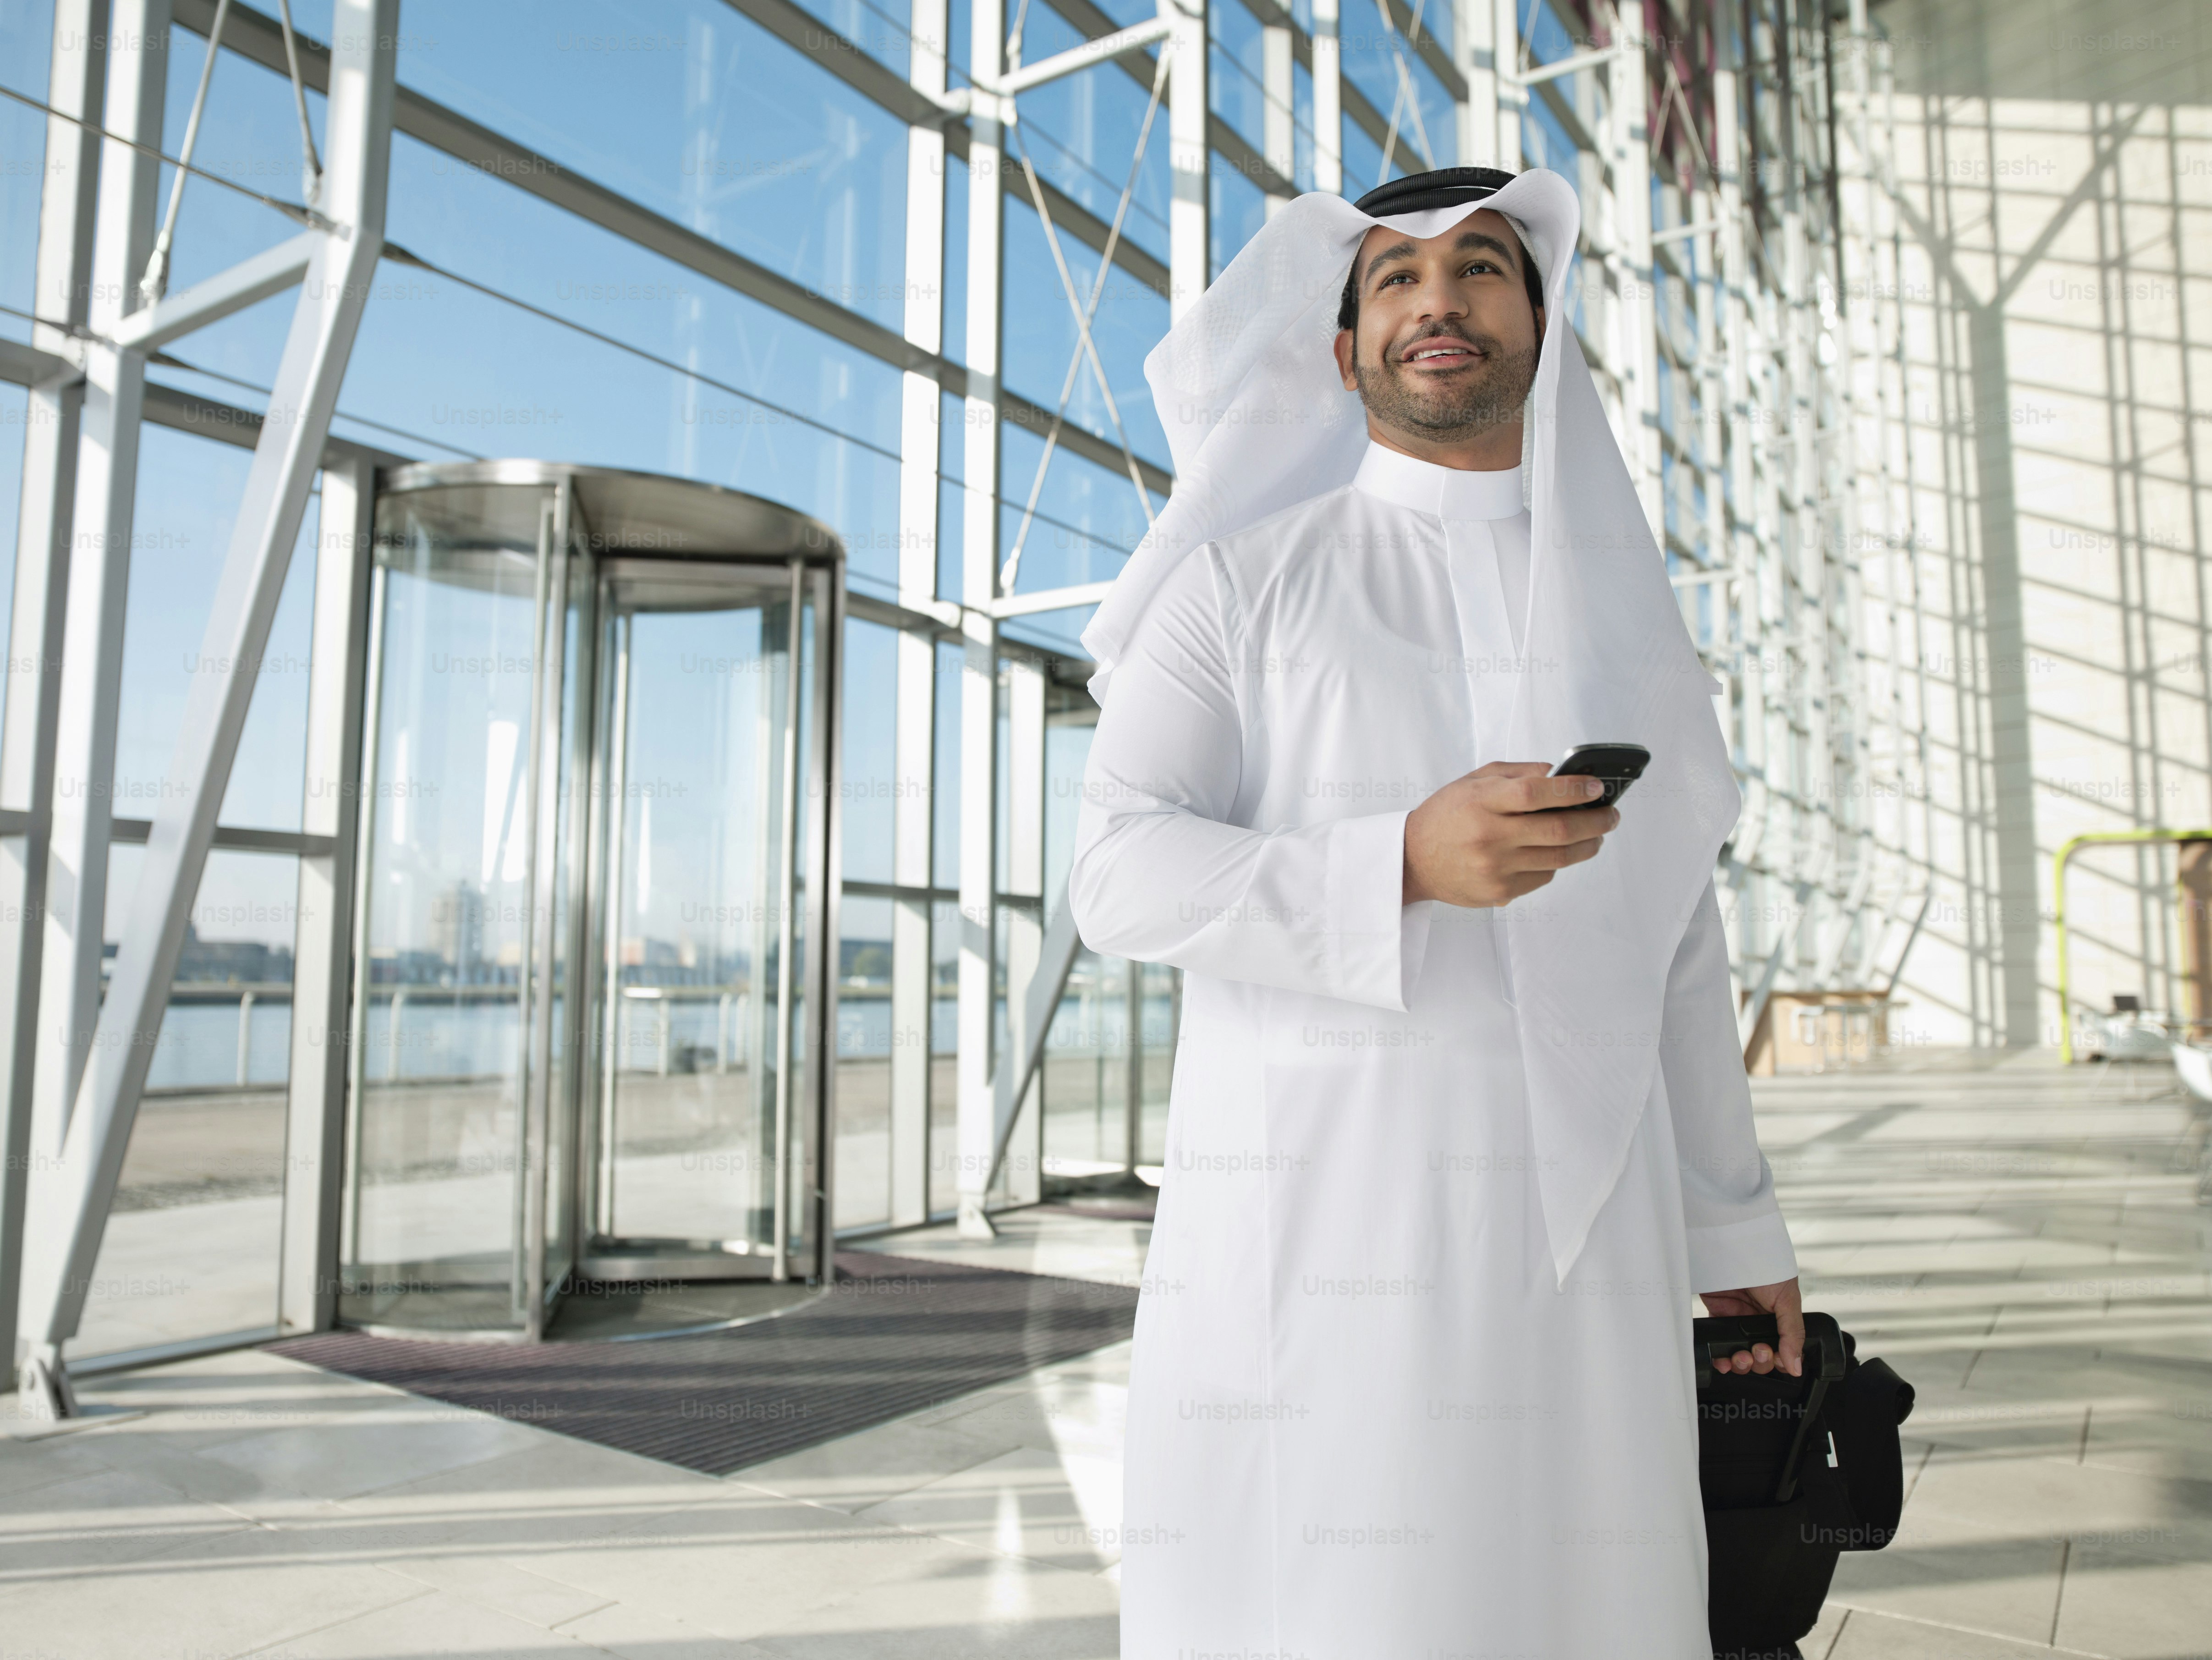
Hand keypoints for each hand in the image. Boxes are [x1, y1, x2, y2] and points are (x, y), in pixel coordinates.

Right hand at [1402, 761, 1618, 906]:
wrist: (1413, 860)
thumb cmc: (1446, 816)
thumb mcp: (1473, 781)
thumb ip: (1516, 774)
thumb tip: (1561, 774)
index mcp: (1482, 801)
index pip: (1536, 792)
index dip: (1573, 789)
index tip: (1597, 786)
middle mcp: (1489, 836)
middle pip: (1558, 829)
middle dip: (1595, 820)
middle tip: (1611, 814)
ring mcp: (1495, 868)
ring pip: (1558, 857)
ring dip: (1587, 845)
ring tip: (1597, 835)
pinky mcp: (1499, 892)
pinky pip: (1543, 877)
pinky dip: (1557, 863)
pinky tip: (1557, 852)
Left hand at [1698, 1277, 1803, 1377]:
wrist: (1736, 1249)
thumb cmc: (1767, 1268)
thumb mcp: (1787, 1300)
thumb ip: (1792, 1334)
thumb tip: (1796, 1366)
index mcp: (1780, 1320)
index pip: (1782, 1352)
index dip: (1778, 1361)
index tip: (1775, 1358)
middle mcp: (1759, 1323)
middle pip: (1761, 1358)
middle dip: (1760, 1362)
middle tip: (1758, 1351)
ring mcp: (1738, 1321)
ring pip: (1740, 1356)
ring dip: (1741, 1364)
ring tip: (1740, 1356)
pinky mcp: (1718, 1317)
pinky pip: (1719, 1344)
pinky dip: (1720, 1357)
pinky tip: (1722, 1360)